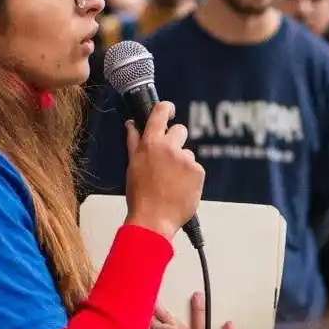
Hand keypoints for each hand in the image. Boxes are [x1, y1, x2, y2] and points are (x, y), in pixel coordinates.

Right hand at [124, 100, 203, 238]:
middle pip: (180, 130)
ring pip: (188, 154)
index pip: (160, 113)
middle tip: (168, 160)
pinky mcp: (198, 172)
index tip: (169, 111)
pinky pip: (196, 169)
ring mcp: (185, 159)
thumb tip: (131, 125)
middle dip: (176, 142)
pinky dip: (190, 177)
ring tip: (171, 182)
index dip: (167, 109)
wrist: (153, 219)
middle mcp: (169, 147)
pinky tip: (180, 188)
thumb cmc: (140, 195)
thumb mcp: (132, 166)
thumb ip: (133, 142)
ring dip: (182, 164)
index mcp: (150, 143)